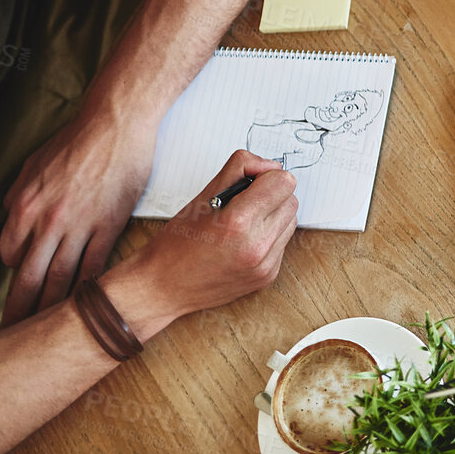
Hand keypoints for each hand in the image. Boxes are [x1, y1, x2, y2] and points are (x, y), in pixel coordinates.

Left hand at [0, 118, 156, 324]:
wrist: (115, 125)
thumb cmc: (76, 140)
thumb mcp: (33, 164)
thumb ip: (18, 193)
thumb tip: (11, 213)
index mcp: (24, 207)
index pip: (11, 253)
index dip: (15, 269)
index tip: (20, 282)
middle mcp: (48, 222)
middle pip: (30, 276)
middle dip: (21, 308)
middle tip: (15, 331)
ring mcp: (80, 226)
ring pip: (60, 277)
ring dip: (52, 306)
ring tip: (48, 327)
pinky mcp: (109, 225)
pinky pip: (95, 264)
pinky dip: (89, 286)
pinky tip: (88, 302)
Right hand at [108, 150, 297, 324]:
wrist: (163, 287)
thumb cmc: (178, 240)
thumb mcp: (203, 195)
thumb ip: (240, 169)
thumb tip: (272, 166)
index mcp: (238, 221)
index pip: (284, 182)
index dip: (267, 177)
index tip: (251, 182)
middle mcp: (256, 245)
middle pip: (291, 200)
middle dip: (271, 195)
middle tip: (244, 202)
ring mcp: (265, 264)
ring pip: (290, 221)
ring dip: (273, 216)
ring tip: (243, 223)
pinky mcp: (267, 276)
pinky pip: (282, 243)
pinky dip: (268, 237)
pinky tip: (243, 241)